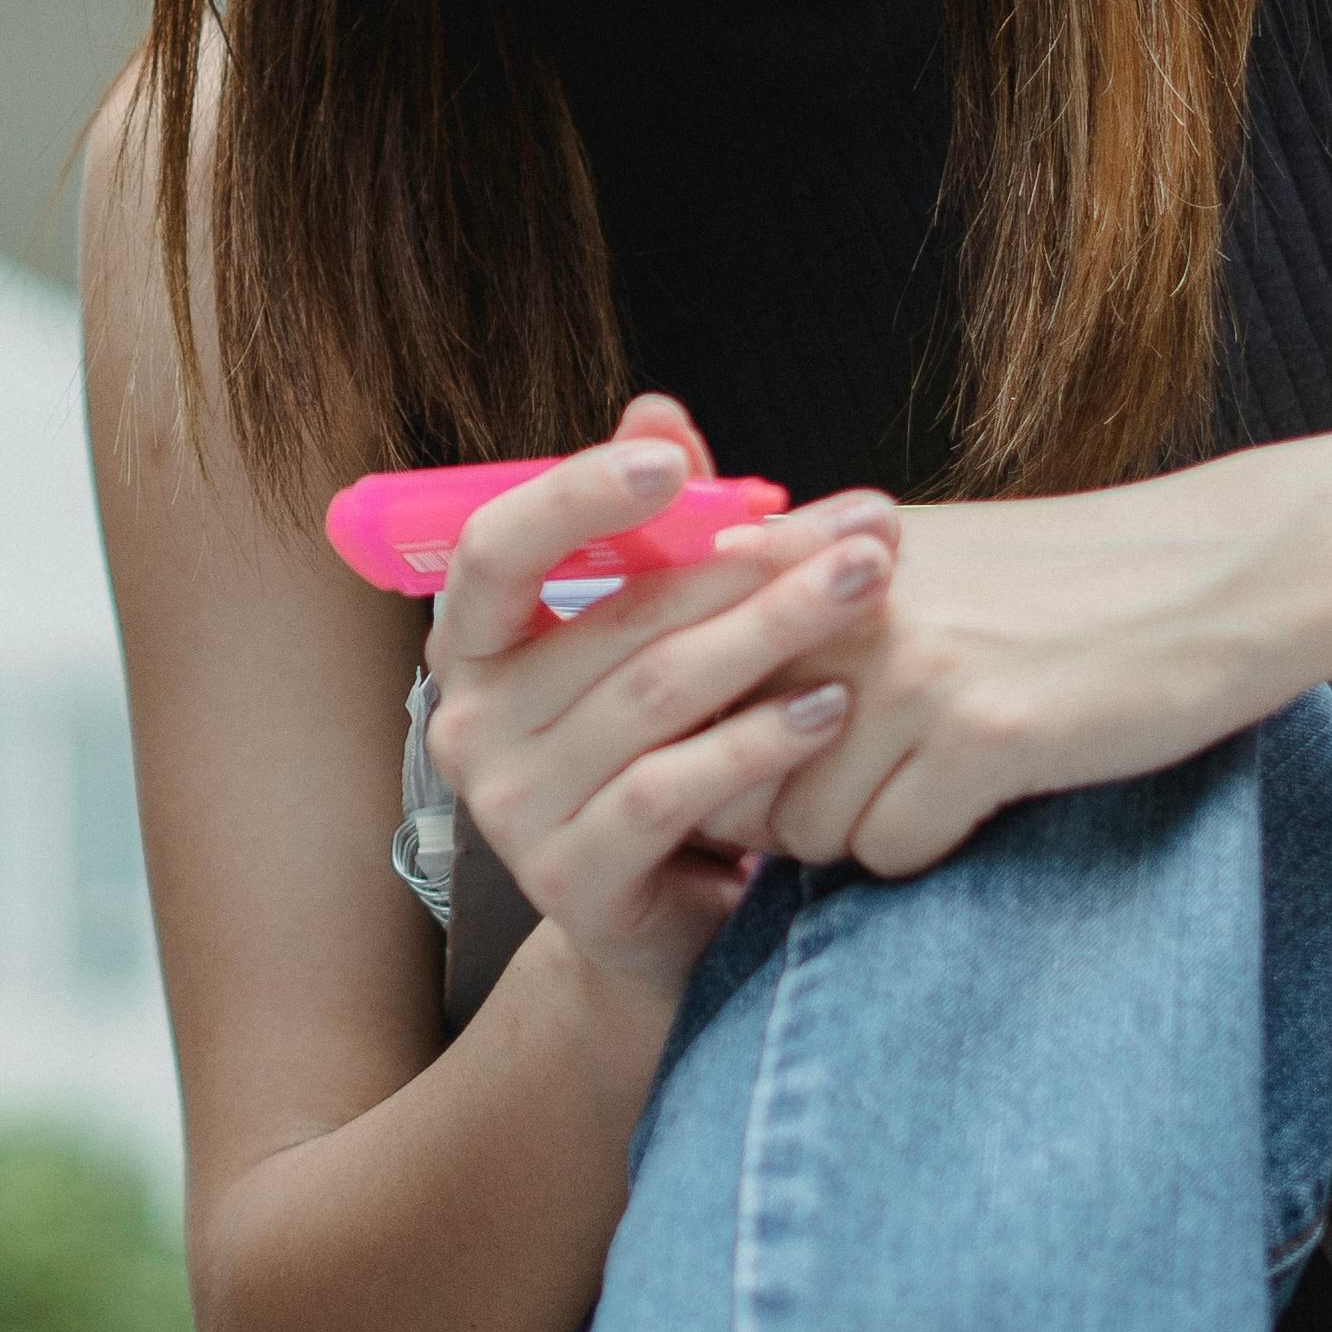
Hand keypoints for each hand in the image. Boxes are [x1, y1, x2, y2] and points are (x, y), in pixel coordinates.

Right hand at [416, 400, 900, 1003]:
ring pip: (653, 696)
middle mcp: (469, 724)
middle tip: (859, 530)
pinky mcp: (569, 879)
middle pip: (618, 619)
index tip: (672, 459)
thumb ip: (653, 534)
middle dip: (752, 564)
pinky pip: (671, 791)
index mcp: (474, 649)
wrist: (658, 924)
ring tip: (863, 593)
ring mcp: (510, 808)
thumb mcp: (652, 638)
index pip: (495, 551)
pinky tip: (832, 708)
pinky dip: (759, 743)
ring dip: (772, 636)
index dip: (575, 497)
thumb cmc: (658, 753)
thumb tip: (656, 407)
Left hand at [718, 475, 1310, 879]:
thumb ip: (806, 597)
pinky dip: (922, 846)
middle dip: (765, 806)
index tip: (736, 772)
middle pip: (724, 764)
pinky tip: (973, 802)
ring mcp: (911, 671)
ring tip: (917, 789)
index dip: (701, 743)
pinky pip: (889, 848)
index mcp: (819, 555)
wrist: (1230, 570)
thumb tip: (702, 678)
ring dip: (850, 834)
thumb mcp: (920, 555)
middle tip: (833, 799)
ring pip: (801, 826)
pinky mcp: (985, 735)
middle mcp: (844, 606)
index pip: (683, 674)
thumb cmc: (1069, 576)